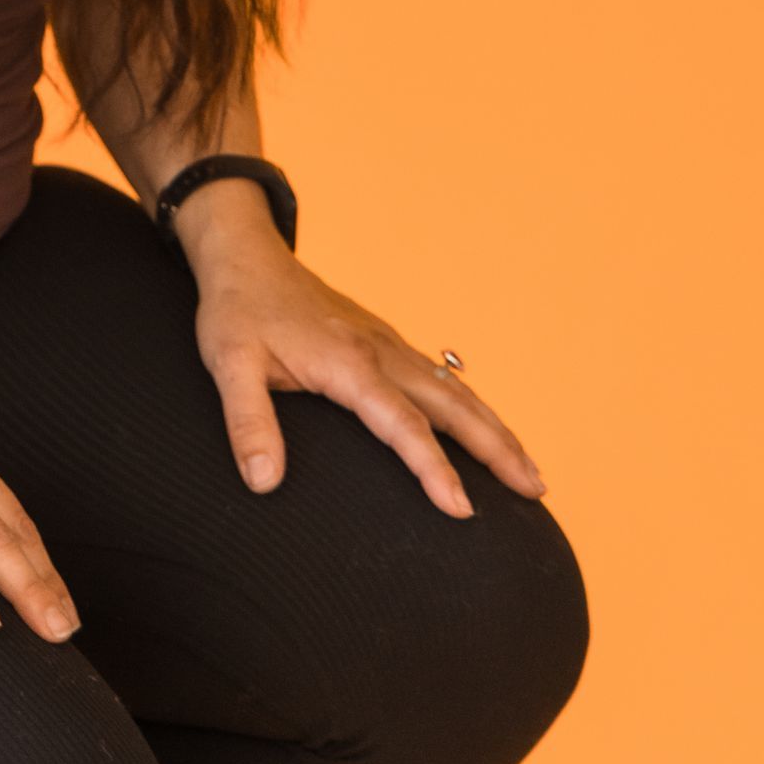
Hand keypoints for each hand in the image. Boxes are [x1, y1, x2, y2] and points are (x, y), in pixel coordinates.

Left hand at [175, 183, 549, 516]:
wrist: (245, 253)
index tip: (463, 510)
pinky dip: (473, 408)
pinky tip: (484, 428)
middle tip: (535, 491)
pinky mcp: (385, 341)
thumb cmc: (236, 309)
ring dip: (496, 430)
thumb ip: (247, 422)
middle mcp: (381, 353)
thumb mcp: (227, 365)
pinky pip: (441, 379)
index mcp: (349, 364)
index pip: (403, 427)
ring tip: (529, 472)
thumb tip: (263, 481)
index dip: (434, 470)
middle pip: (454, 407)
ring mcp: (388, 344)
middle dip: (498, 450)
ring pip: (456, 391)